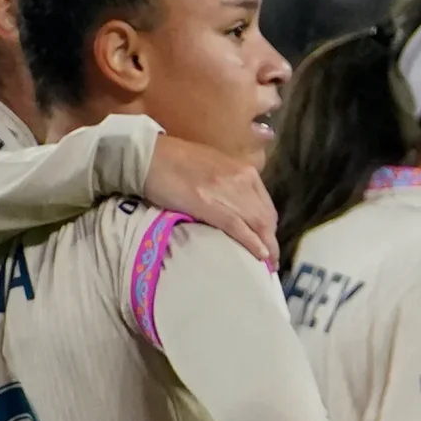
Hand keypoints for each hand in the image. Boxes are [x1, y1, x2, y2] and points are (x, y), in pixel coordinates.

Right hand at [142, 136, 276, 264]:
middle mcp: (242, 179)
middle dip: (271, 240)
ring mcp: (228, 192)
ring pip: (258, 224)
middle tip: (270, 260)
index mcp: (244, 170)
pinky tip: (259, 256)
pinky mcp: (211, 205)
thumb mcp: (215, 168)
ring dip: (267, 247)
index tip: (269, 242)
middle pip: (266, 217)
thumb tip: (236, 206)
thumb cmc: (176, 161)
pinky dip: (252, 244)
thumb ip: (230, 184)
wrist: (149, 156)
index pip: (266, 204)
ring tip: (267, 264)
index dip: (270, 227)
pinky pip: (239, 228)